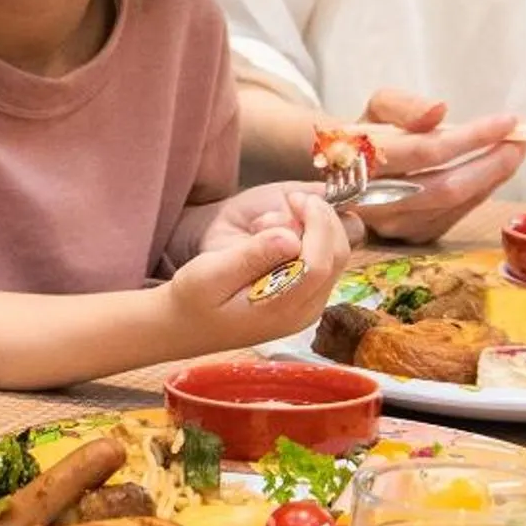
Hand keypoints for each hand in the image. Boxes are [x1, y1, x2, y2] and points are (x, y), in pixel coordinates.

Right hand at [163, 186, 345, 345]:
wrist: (188, 327)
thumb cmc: (193, 300)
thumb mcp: (210, 274)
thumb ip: (250, 256)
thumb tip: (291, 236)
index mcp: (281, 308)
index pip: (320, 263)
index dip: (318, 225)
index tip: (299, 198)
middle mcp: (304, 311)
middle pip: (336, 258)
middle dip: (324, 221)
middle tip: (294, 198)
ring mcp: (308, 307)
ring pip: (335, 259)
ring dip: (319, 228)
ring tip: (286, 214)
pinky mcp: (305, 300)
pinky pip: (324, 264)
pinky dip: (315, 240)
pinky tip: (287, 232)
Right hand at [349, 90, 523, 244]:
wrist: (341, 173)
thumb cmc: (365, 135)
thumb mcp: (375, 108)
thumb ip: (404, 105)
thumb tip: (440, 110)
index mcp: (363, 161)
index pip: (427, 150)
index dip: (473, 136)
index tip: (508, 120)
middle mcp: (375, 200)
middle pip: (447, 186)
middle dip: (493, 163)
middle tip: (522, 140)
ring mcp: (393, 224)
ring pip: (454, 204)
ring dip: (493, 177)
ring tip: (514, 151)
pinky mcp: (410, 236)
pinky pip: (455, 215)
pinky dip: (480, 192)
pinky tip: (491, 172)